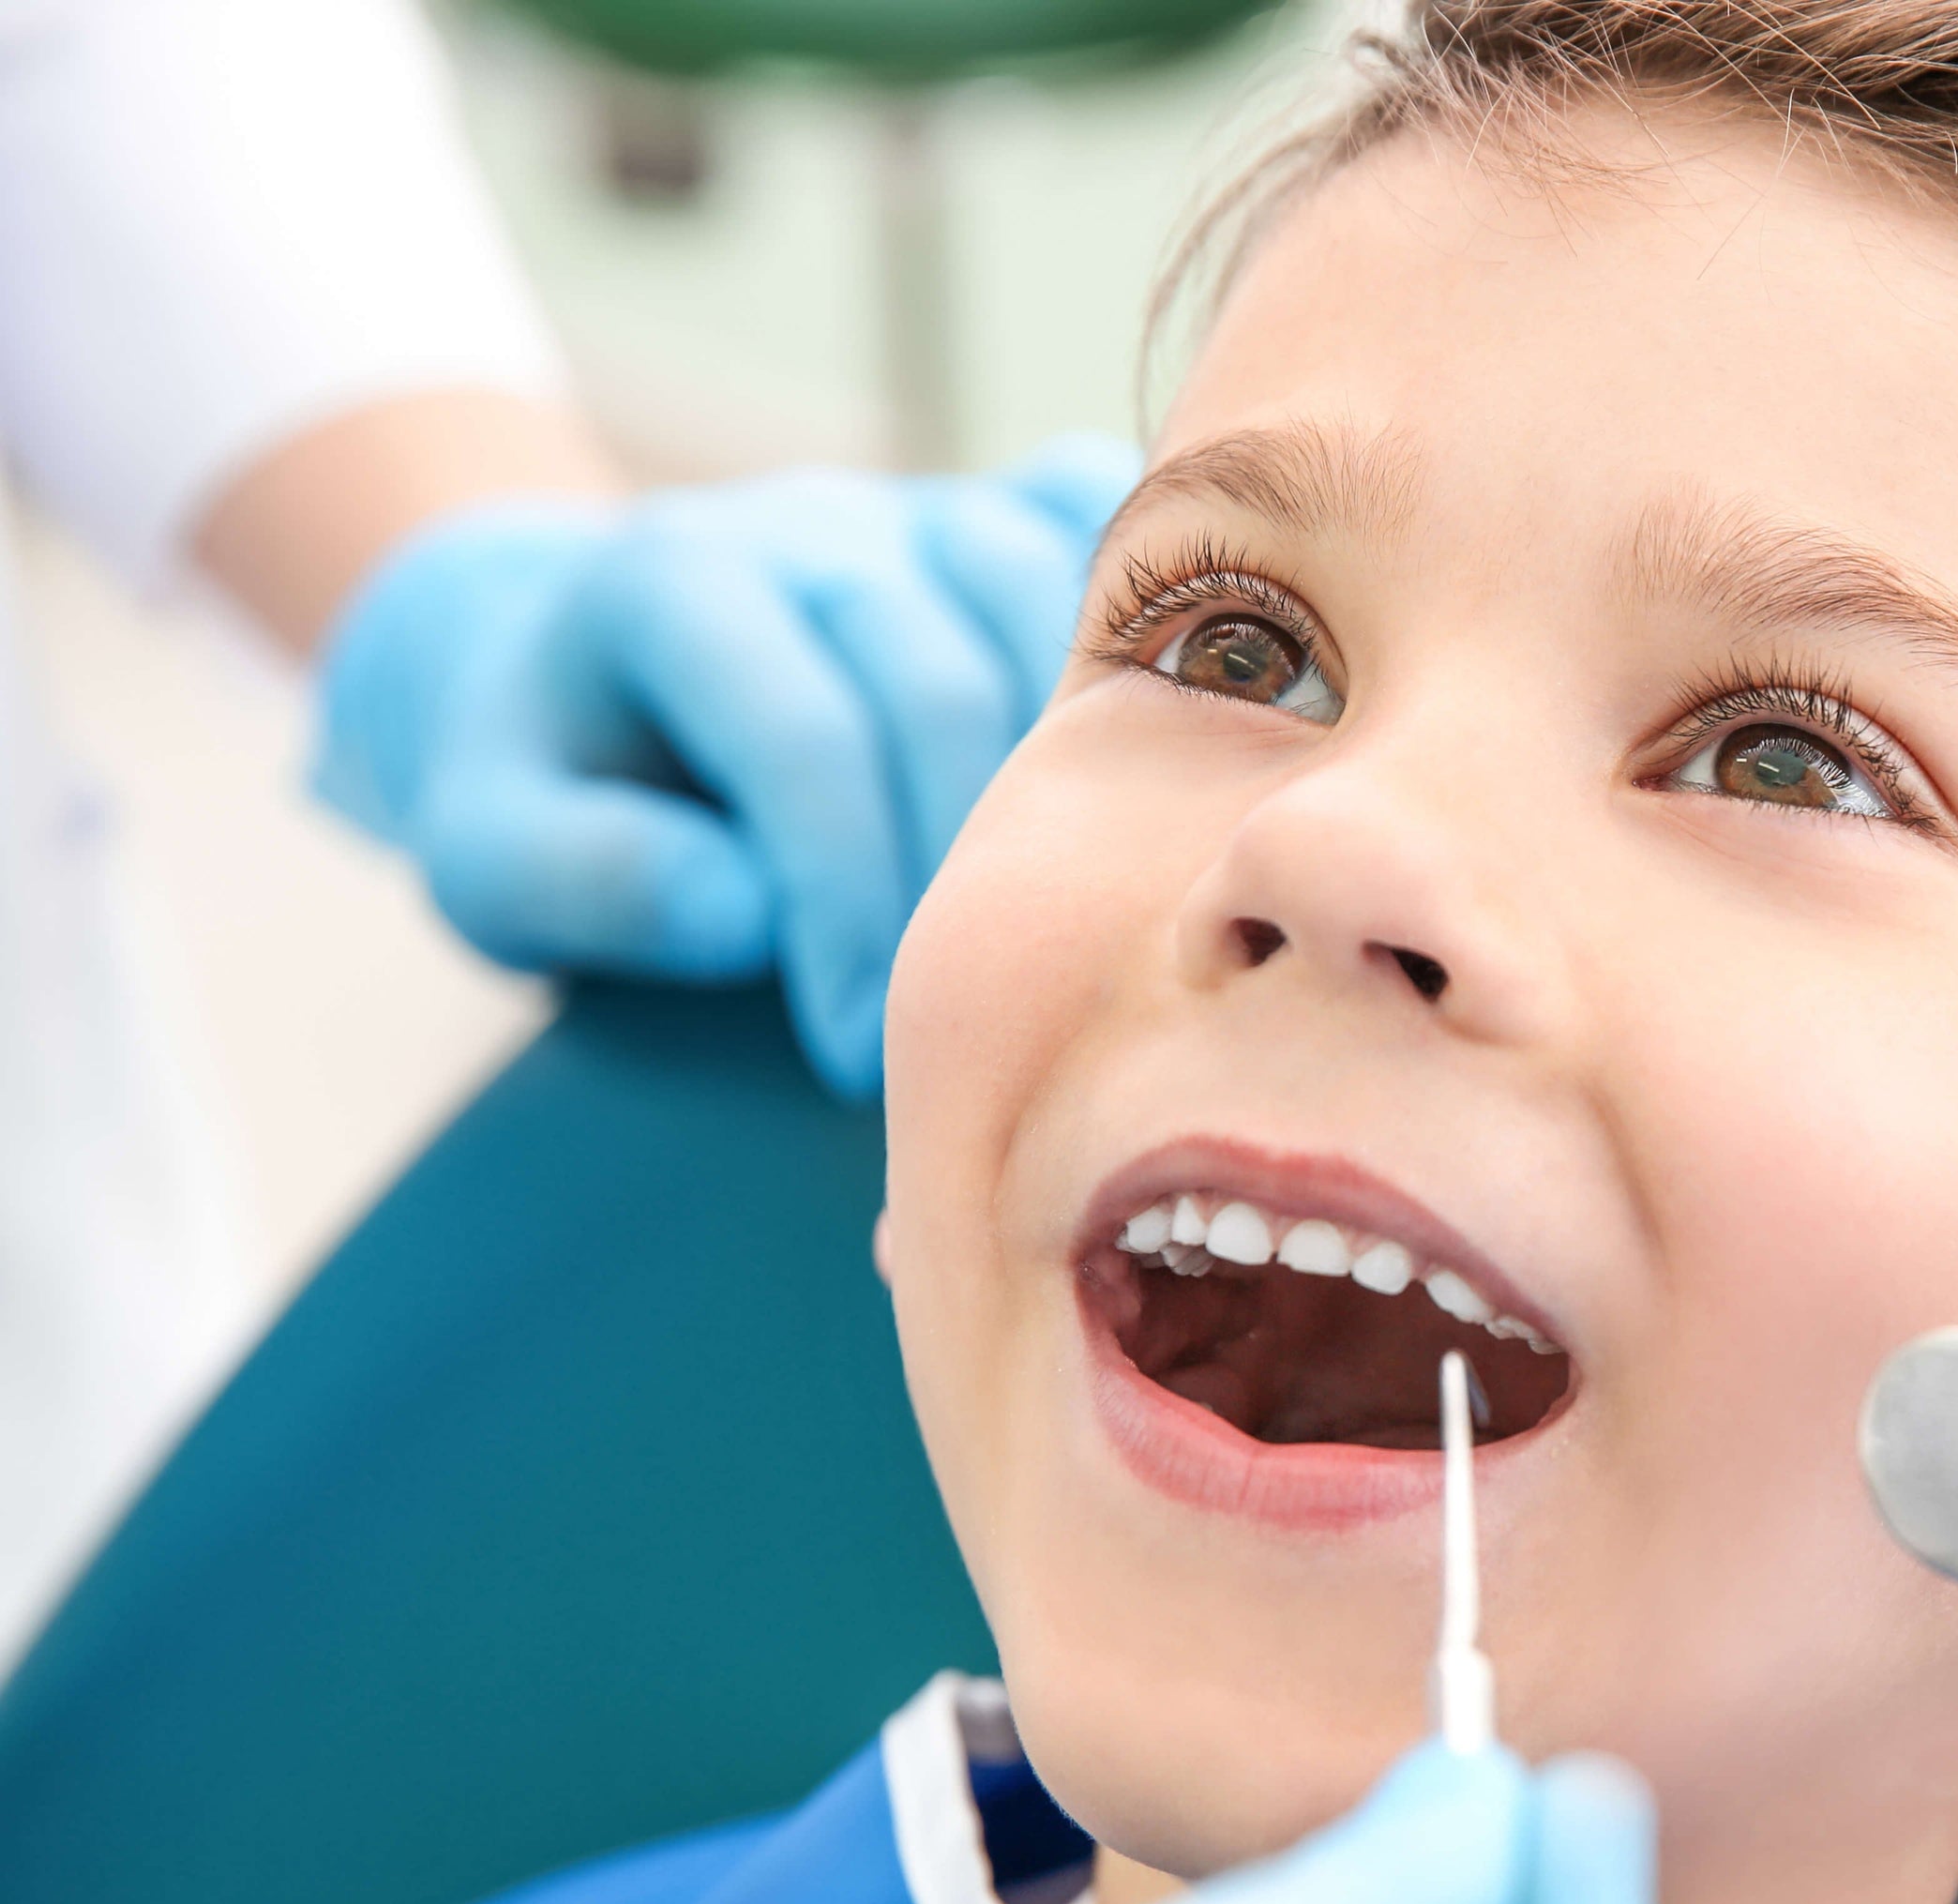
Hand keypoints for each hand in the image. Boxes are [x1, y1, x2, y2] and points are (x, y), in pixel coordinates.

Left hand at [311, 436, 1138, 1094]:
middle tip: (973, 1023)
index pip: (799, 738)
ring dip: (1083, 773)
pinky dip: (1170, 627)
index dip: (843, 904)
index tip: (852, 1054)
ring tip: (1076, 931)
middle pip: (938, 680)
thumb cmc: (558, 785)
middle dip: (961, 872)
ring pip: (1046, 609)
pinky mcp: (1010, 517)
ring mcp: (925, 509)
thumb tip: (743, 912)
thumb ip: (582, 881)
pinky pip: (1115, 544)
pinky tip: (1179, 764)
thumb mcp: (492, 857)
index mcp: (672, 585)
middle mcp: (812, 522)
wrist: (577, 656)